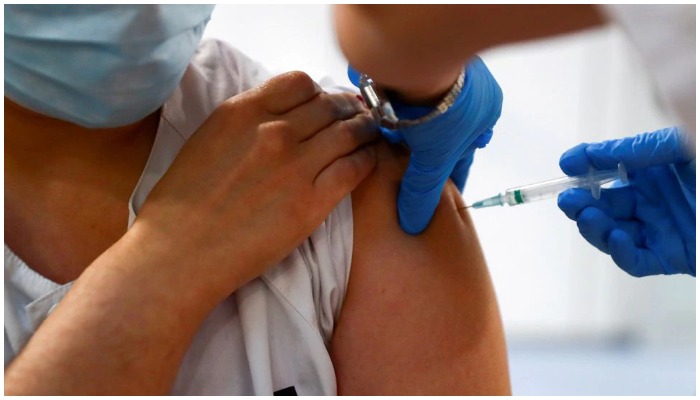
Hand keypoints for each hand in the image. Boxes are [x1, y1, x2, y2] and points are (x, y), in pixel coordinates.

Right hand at [137, 71, 378, 295]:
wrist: (180, 252)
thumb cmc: (184, 200)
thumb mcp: (210, 138)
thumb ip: (248, 120)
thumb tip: (284, 115)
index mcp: (244, 111)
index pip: (300, 82)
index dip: (319, 91)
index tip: (325, 102)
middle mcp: (274, 131)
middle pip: (330, 106)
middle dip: (348, 108)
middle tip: (358, 115)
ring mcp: (296, 166)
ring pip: (349, 133)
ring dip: (365, 130)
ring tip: (371, 133)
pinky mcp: (312, 202)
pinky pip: (355, 169)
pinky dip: (367, 159)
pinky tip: (369, 159)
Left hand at [349, 57, 502, 233]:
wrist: (414, 58)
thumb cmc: (442, 108)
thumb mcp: (435, 158)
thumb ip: (423, 192)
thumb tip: (415, 224)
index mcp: (483, 113)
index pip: (464, 155)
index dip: (449, 178)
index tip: (438, 198)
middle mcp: (461, 95)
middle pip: (439, 137)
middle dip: (423, 157)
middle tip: (407, 178)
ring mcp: (434, 81)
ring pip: (418, 118)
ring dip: (403, 135)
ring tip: (388, 158)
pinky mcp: (407, 70)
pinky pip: (397, 100)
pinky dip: (388, 115)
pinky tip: (376, 129)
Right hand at [558, 127, 695, 276]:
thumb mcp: (678, 146)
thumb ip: (632, 151)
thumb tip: (579, 157)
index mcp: (654, 169)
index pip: (608, 169)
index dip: (584, 167)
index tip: (566, 164)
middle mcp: (654, 200)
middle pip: (604, 204)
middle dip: (581, 202)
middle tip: (569, 199)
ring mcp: (661, 229)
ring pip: (613, 233)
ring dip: (595, 227)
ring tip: (588, 216)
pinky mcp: (672, 256)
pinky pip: (636, 261)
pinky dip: (622, 252)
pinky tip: (619, 237)